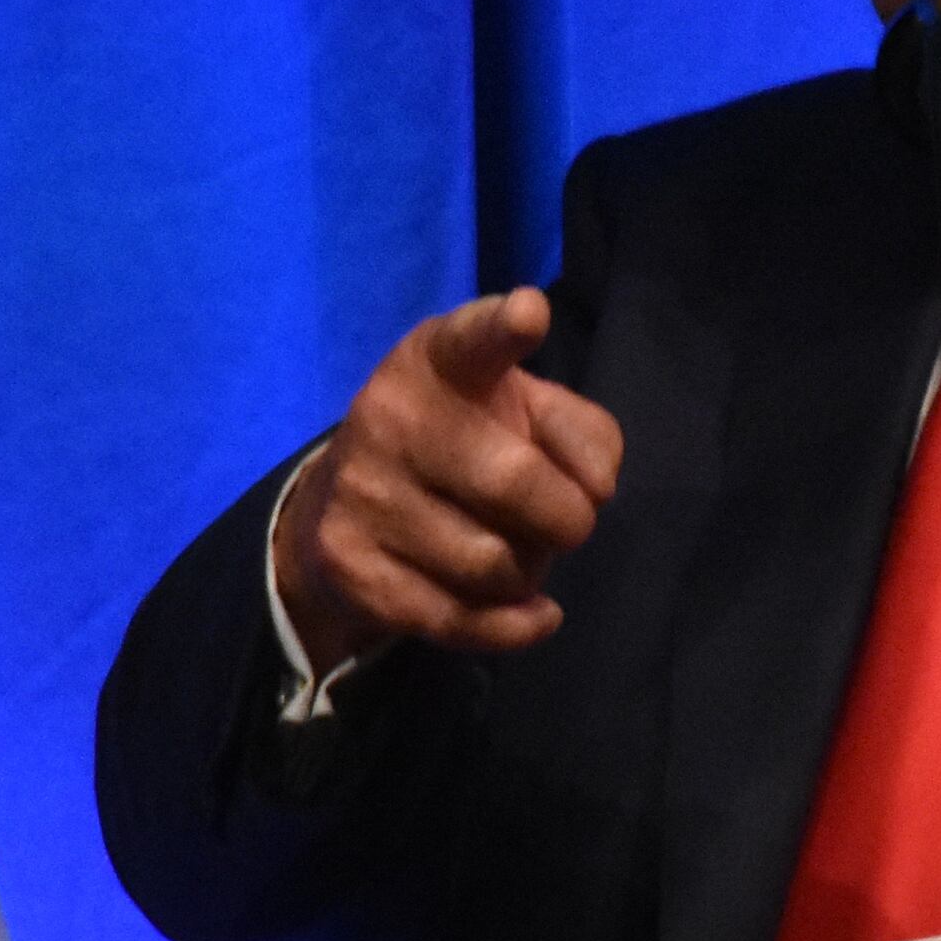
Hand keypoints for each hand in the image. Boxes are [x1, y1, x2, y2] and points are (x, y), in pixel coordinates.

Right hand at [273, 288, 624, 668]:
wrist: (344, 510)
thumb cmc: (464, 444)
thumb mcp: (525, 414)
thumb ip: (582, 433)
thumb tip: (595, 486)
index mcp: (439, 361)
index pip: (472, 339)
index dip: (502, 328)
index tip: (529, 314)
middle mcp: (391, 416)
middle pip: (513, 482)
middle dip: (567, 518)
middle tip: (570, 523)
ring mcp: (363, 494)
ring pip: (492, 564)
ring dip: (531, 572)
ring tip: (518, 553)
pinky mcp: (352, 567)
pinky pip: (461, 619)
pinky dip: (514, 626)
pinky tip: (532, 612)